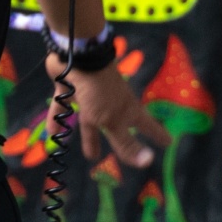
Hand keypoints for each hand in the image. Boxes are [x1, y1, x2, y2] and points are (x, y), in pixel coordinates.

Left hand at [46, 49, 165, 167]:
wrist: (77, 58)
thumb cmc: (100, 92)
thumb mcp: (114, 121)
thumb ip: (127, 143)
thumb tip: (147, 162)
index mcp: (128, 110)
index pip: (148, 126)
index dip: (158, 135)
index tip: (168, 143)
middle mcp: (112, 105)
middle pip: (120, 127)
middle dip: (124, 140)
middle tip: (130, 155)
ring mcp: (92, 96)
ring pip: (90, 120)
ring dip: (90, 136)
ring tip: (91, 155)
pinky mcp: (71, 89)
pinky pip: (63, 108)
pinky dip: (57, 120)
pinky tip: (52, 136)